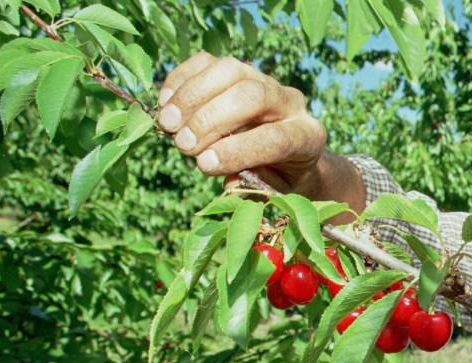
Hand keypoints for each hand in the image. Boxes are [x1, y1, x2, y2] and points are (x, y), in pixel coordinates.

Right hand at [156, 52, 363, 212]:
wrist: (288, 152)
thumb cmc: (280, 177)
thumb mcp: (275, 191)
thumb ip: (256, 188)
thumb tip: (229, 183)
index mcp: (307, 137)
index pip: (276, 139)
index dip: (238, 151)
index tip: (204, 164)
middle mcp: (291, 102)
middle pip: (253, 95)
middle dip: (212, 119)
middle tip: (183, 144)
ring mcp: (265, 79)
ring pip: (230, 70)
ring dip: (192, 96)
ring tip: (168, 125)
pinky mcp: (239, 69)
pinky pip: (208, 62)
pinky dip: (182, 80)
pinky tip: (165, 104)